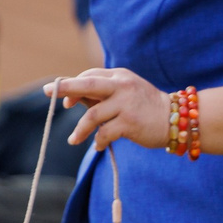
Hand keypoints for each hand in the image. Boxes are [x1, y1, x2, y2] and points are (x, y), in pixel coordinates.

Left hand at [52, 68, 167, 151]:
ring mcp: (126, 104)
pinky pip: (104, 133)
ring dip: (80, 130)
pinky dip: (98, 142)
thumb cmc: (146, 107)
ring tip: (74, 140)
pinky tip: (99, 146)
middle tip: (47, 92)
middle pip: (87, 83)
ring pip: (92, 115)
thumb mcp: (125, 93)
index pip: (90, 76)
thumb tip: (72, 98)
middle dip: (65, 88)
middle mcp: (122, 86)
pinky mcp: (130, 122)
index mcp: (119, 76)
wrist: (176, 119)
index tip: (63, 99)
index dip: (73, 85)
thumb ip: (102, 94)